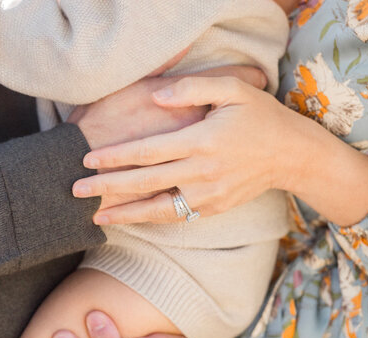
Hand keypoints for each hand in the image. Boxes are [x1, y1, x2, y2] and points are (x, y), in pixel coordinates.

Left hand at [71, 75, 304, 224]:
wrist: (292, 155)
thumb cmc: (260, 116)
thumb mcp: (233, 89)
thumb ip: (193, 88)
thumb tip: (158, 96)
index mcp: (203, 141)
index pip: (149, 151)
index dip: (116, 156)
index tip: (88, 159)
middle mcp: (203, 172)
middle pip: (145, 182)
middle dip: (107, 187)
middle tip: (75, 190)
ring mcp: (208, 195)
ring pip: (157, 208)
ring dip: (124, 213)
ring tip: (94, 216)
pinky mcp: (212, 208)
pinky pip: (175, 216)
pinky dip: (149, 220)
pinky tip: (129, 220)